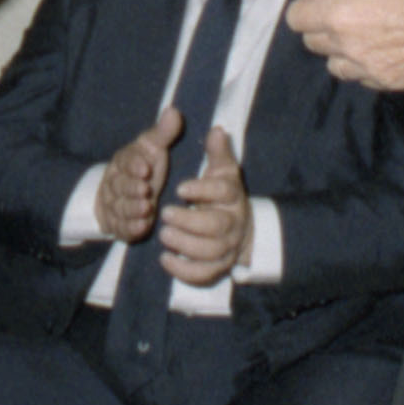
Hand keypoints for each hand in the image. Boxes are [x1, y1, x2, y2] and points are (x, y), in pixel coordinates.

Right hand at [88, 104, 180, 247]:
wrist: (121, 196)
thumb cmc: (144, 167)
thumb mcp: (153, 149)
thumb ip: (163, 133)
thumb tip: (174, 110)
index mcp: (124, 162)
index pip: (125, 161)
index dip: (134, 165)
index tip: (146, 168)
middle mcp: (116, 183)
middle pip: (120, 185)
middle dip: (132, 188)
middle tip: (146, 190)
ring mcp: (116, 205)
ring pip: (121, 206)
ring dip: (132, 208)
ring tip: (146, 208)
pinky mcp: (119, 224)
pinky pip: (122, 226)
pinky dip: (131, 227)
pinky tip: (142, 227)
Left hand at [158, 127, 250, 286]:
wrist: (241, 228)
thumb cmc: (223, 194)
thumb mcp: (221, 171)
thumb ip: (217, 152)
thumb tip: (217, 130)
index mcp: (233, 195)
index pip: (223, 191)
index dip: (202, 189)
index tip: (180, 187)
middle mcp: (234, 222)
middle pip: (217, 225)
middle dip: (189, 220)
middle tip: (164, 213)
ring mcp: (229, 247)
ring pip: (211, 251)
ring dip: (185, 245)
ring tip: (163, 234)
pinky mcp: (219, 266)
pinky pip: (205, 274)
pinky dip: (185, 270)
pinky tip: (165, 259)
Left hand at [286, 0, 403, 91]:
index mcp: (338, 16)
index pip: (296, 19)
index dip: (308, 2)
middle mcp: (347, 48)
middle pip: (312, 42)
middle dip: (321, 22)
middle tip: (350, 5)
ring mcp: (368, 68)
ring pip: (334, 64)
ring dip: (339, 47)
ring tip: (363, 29)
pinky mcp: (389, 81)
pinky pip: (361, 77)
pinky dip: (362, 64)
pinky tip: (381, 46)